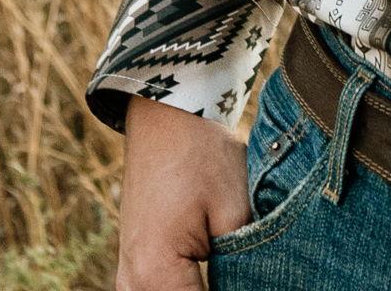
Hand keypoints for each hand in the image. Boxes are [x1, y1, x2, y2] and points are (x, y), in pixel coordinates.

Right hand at [114, 94, 251, 288]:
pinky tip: (213, 275)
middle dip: (219, 290)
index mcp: (156, 276)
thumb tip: (255, 284)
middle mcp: (133, 285)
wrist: (167, 117)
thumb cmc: (203, 157)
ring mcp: (128, 276)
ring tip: (236, 271)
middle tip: (250, 272)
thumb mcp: (235, 211)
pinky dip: (185, 287)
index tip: (262, 281)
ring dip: (201, 288)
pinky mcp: (133, 265)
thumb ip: (241, 266)